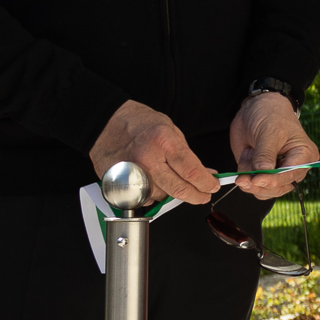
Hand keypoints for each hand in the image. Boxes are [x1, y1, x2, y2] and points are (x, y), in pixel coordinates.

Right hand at [90, 100, 221, 205]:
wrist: (107, 122)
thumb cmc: (139, 123)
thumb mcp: (171, 130)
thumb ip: (188, 155)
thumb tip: (205, 173)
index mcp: (164, 143)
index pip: (192, 172)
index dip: (207, 183)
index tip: (212, 187)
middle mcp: (147, 160)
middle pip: (179, 189)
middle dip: (197, 196)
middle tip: (203, 195)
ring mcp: (132, 172)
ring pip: (161, 196)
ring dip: (172, 194)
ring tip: (172, 181)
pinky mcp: (120, 182)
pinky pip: (143, 197)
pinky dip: (152, 195)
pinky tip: (153, 183)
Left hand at [229, 92, 318, 200]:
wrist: (256, 108)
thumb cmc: (270, 115)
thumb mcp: (269, 132)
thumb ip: (265, 154)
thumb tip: (262, 174)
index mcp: (304, 156)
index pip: (291, 174)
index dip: (273, 180)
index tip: (256, 180)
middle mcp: (293, 167)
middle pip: (279, 188)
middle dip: (259, 184)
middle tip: (242, 178)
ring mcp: (277, 172)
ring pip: (265, 191)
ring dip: (250, 180)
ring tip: (246, 156)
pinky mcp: (263, 173)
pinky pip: (254, 186)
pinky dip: (245, 177)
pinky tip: (245, 159)